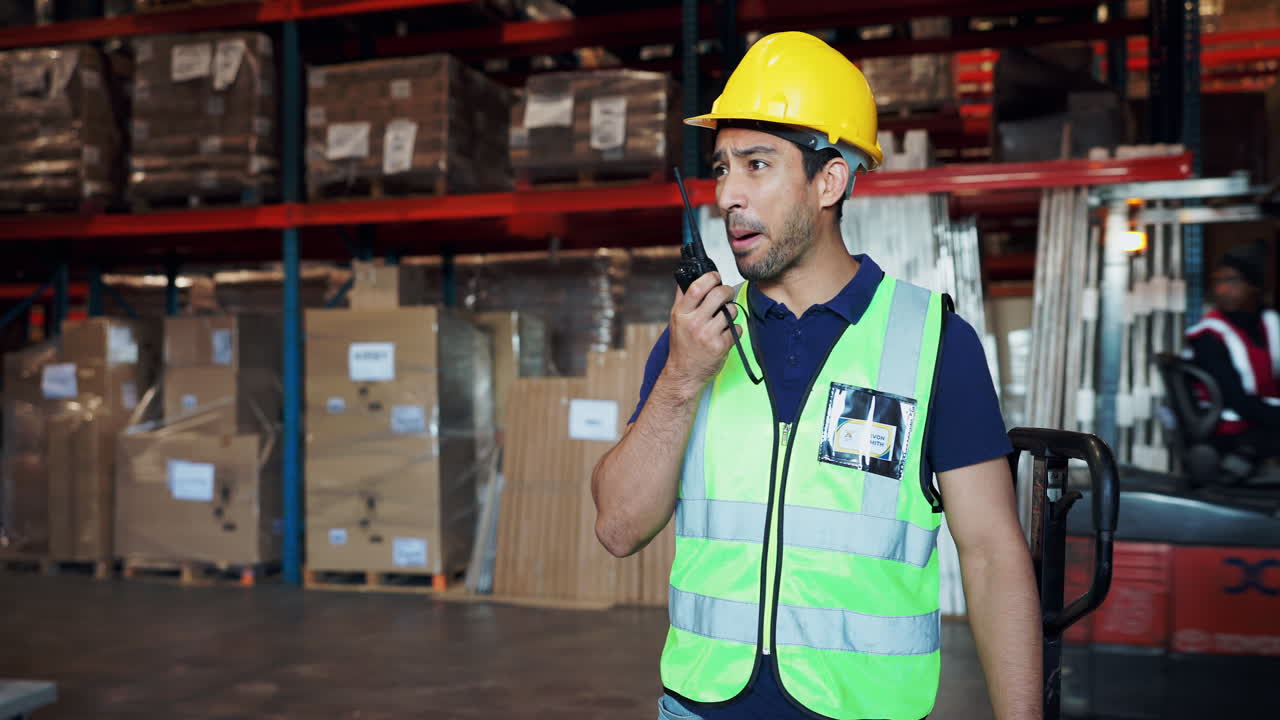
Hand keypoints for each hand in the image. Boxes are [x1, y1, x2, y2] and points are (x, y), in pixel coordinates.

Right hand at [662, 272, 740, 400]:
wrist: (684, 374)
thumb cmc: (682, 346)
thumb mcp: (676, 320)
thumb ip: (682, 299)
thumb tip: (686, 277)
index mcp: (681, 314)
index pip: (697, 288)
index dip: (710, 278)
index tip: (716, 277)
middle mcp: (694, 323)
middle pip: (718, 295)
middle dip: (727, 291)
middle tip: (727, 294)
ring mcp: (708, 335)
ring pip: (731, 311)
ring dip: (731, 312)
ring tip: (724, 319)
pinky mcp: (720, 346)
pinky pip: (737, 328)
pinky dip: (734, 330)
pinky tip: (725, 335)